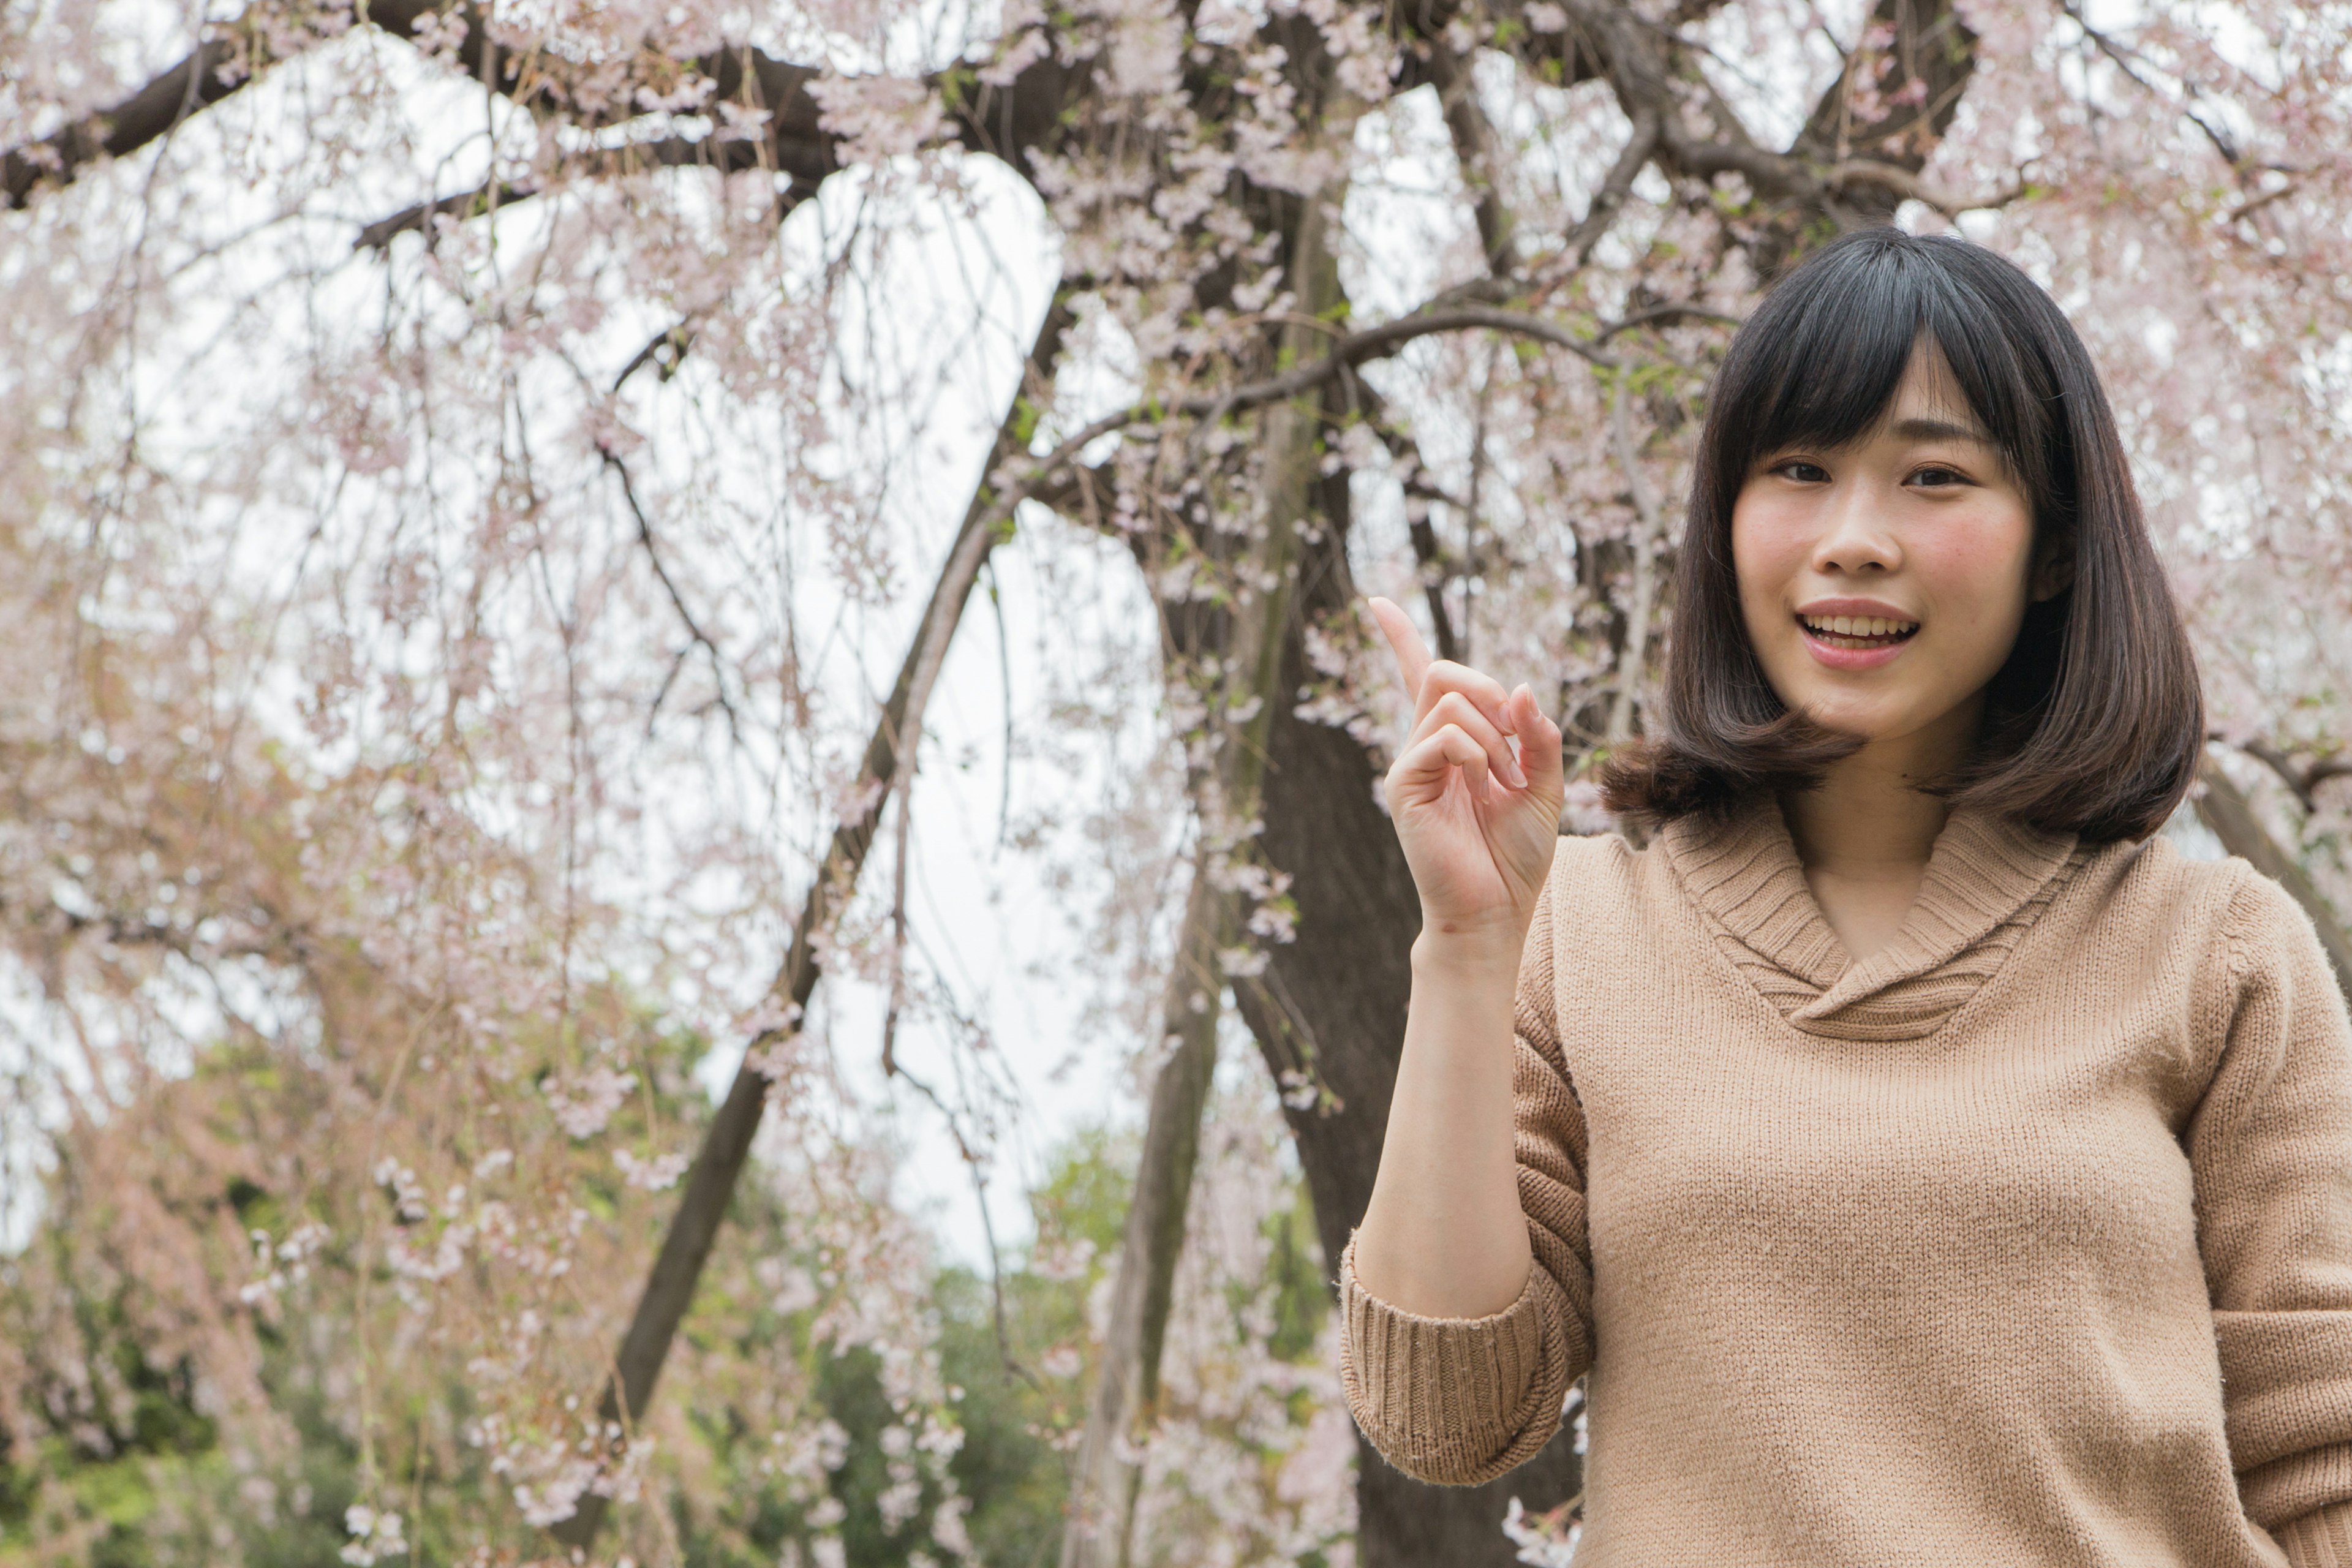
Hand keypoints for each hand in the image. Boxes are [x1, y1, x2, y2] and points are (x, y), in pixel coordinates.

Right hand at [1367, 598, 1564, 952]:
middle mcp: (1426, 746)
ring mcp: (1411, 764)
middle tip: (1517, 740)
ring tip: (1506, 783)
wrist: (1496, 910)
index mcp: (1455, 743)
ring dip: (1495, 736)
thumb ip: (1539, 735)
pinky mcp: (1403, 785)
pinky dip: (1476, 754)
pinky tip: (1486, 787)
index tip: (1376, 602)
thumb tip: (1521, 687)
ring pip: (1450, 701)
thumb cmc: (1516, 855)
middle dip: (1489, 689)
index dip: (1400, 637)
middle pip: (1445, 672)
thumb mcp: (1546, 785)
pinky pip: (1443, 736)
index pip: (1422, 676)